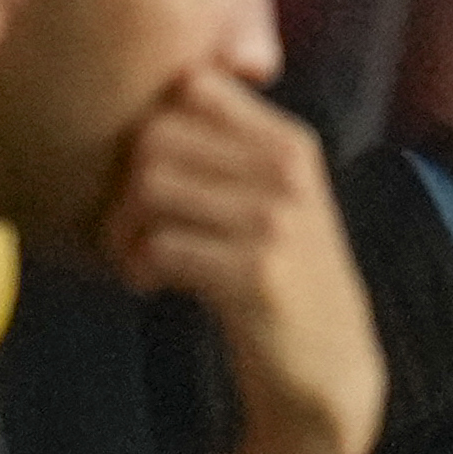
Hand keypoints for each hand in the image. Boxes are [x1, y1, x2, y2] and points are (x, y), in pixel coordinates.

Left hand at [101, 69, 385, 453]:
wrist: (330, 369)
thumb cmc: (286, 280)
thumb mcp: (277, 199)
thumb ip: (232, 146)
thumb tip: (154, 92)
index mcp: (291, 143)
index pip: (193, 84)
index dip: (152, 121)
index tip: (155, 172)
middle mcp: (288, 173)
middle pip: (155, 135)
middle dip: (123, 183)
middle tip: (128, 228)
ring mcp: (276, 223)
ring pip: (150, 186)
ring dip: (122, 228)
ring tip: (135, 258)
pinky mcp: (257, 275)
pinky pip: (161, 245)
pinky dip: (139, 267)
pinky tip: (150, 286)